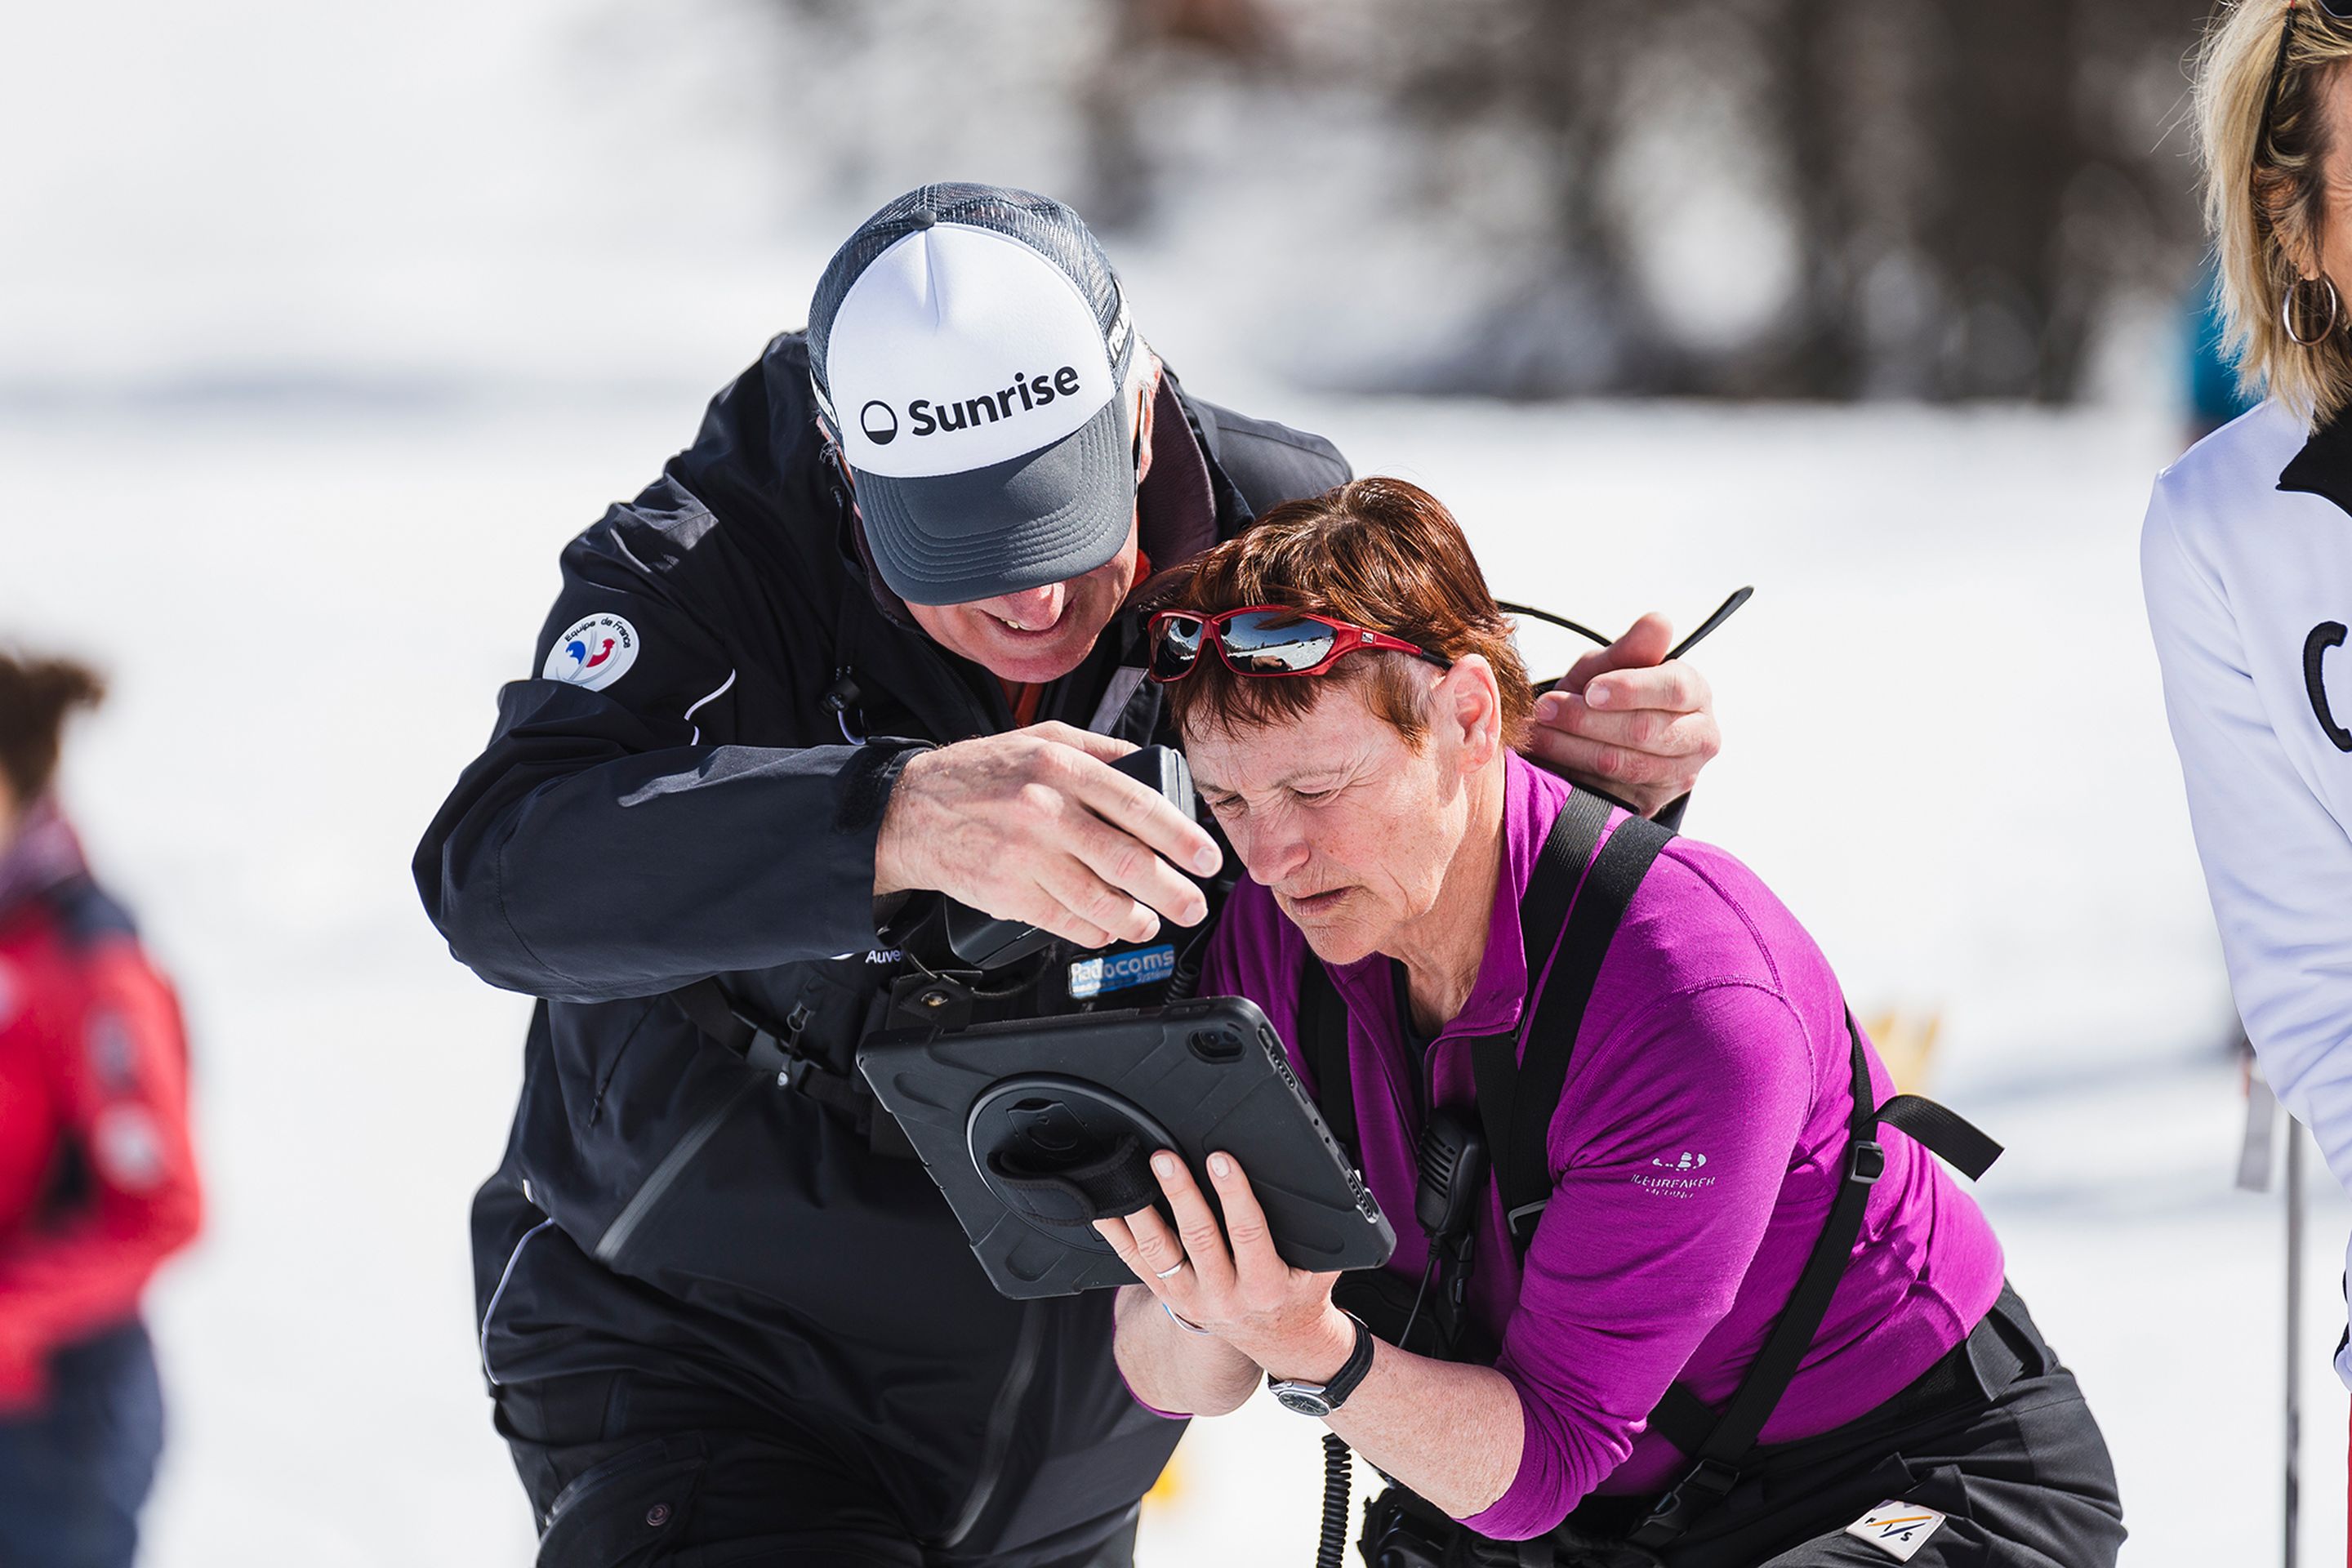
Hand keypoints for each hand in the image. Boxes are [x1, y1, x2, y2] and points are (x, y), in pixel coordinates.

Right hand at [873, 722, 1221, 947]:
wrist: (912, 812)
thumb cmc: (983, 774)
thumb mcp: (1043, 738)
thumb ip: (1102, 751)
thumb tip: (1158, 768)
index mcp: (1062, 767)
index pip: (1139, 804)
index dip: (1182, 837)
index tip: (1207, 859)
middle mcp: (1045, 811)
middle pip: (1128, 861)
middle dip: (1172, 891)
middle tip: (1193, 906)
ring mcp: (1025, 857)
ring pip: (1100, 901)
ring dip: (1137, 920)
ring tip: (1151, 922)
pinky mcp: (1008, 895)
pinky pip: (1066, 923)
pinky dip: (1095, 932)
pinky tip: (1107, 928)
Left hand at [1093, 1150, 1353, 1382]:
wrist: (1282, 1342)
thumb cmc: (1301, 1293)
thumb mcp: (1321, 1267)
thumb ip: (1325, 1231)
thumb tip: (1337, 1178)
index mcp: (1266, 1284)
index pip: (1248, 1233)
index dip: (1234, 1194)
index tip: (1221, 1159)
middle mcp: (1225, 1296)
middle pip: (1199, 1238)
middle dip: (1181, 1193)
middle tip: (1166, 1157)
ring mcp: (1193, 1299)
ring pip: (1161, 1252)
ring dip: (1144, 1211)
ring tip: (1132, 1176)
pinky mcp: (1170, 1297)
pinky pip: (1136, 1265)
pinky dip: (1118, 1236)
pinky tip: (1104, 1208)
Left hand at [1524, 612, 1719, 817]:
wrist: (1600, 739)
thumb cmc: (1610, 692)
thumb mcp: (1612, 665)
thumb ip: (1632, 648)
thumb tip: (1658, 621)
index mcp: (1696, 694)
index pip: (1674, 689)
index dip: (1630, 689)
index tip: (1590, 690)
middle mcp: (1700, 738)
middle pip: (1646, 731)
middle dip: (1588, 721)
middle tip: (1544, 710)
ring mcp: (1679, 776)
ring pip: (1627, 765)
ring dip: (1574, 748)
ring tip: (1539, 732)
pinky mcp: (1653, 804)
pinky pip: (1613, 793)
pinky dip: (1577, 776)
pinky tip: (1549, 760)